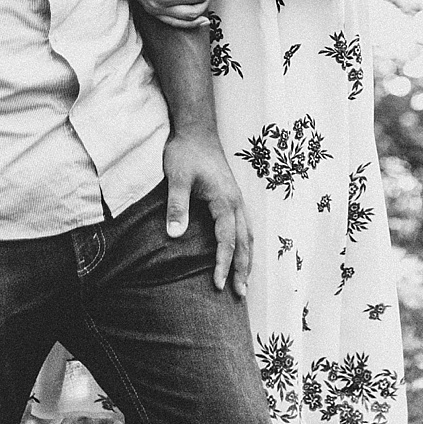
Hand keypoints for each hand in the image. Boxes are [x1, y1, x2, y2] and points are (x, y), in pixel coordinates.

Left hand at [162, 128, 251, 297]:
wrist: (196, 128)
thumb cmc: (185, 151)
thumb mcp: (177, 177)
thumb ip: (177, 205)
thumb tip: (174, 235)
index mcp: (224, 200)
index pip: (227, 240)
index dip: (222, 263)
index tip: (217, 285)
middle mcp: (235, 202)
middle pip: (244, 242)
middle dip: (242, 269)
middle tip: (239, 295)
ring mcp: (236, 198)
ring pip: (248, 234)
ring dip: (247, 259)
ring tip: (244, 281)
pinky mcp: (232, 195)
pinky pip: (244, 225)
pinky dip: (245, 244)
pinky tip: (240, 252)